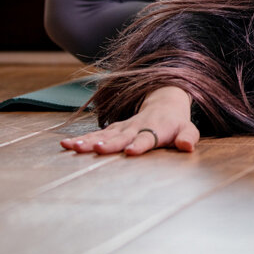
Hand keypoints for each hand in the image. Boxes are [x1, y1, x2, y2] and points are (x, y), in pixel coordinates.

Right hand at [60, 86, 198, 155]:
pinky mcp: (113, 130)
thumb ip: (188, 137)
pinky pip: (95, 135)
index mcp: (155, 129)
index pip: (147, 137)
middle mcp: (136, 127)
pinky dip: (81, 139)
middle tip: (96, 149)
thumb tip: (187, 146)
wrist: (164, 103)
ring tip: (72, 147)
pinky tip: (66, 145)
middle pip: (121, 136)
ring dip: (88, 141)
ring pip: (104, 134)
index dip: (140, 144)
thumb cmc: (177, 123)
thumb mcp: (188, 129)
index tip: (131, 151)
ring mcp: (123, 128)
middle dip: (109, 143)